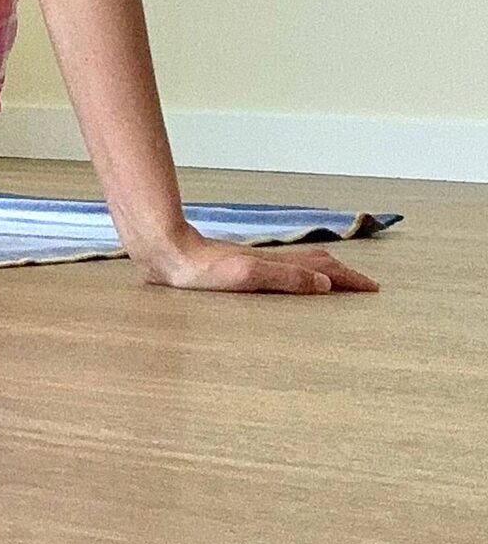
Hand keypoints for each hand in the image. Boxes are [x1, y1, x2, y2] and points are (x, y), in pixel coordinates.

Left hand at [136, 228, 379, 293]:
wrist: (169, 254)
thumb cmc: (202, 271)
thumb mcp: (246, 277)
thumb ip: (284, 279)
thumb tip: (324, 284)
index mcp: (276, 266)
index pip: (324, 272)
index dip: (350, 281)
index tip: (373, 290)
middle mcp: (271, 263)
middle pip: (318, 265)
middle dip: (345, 276)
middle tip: (366, 287)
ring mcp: (258, 264)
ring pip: (303, 266)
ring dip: (326, 274)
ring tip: (341, 284)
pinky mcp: (242, 269)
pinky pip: (285, 271)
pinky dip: (303, 276)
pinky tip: (294, 282)